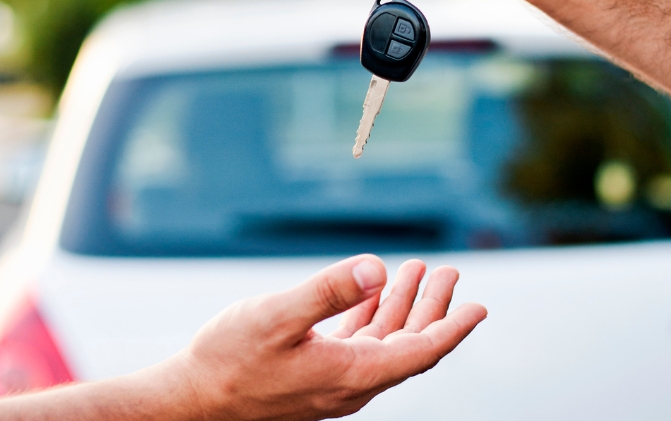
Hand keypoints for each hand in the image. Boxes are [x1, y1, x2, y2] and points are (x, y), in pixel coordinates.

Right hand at [171, 254, 486, 420]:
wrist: (192, 401)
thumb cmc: (228, 361)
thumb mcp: (276, 318)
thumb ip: (328, 292)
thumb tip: (377, 268)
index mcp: (351, 375)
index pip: (420, 353)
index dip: (452, 328)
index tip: (478, 306)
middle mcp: (350, 383)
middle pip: (408, 345)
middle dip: (433, 308)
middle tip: (448, 272)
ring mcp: (333, 380)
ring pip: (385, 342)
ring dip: (404, 307)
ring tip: (416, 272)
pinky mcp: (316, 373)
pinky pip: (359, 344)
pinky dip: (373, 315)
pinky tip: (373, 292)